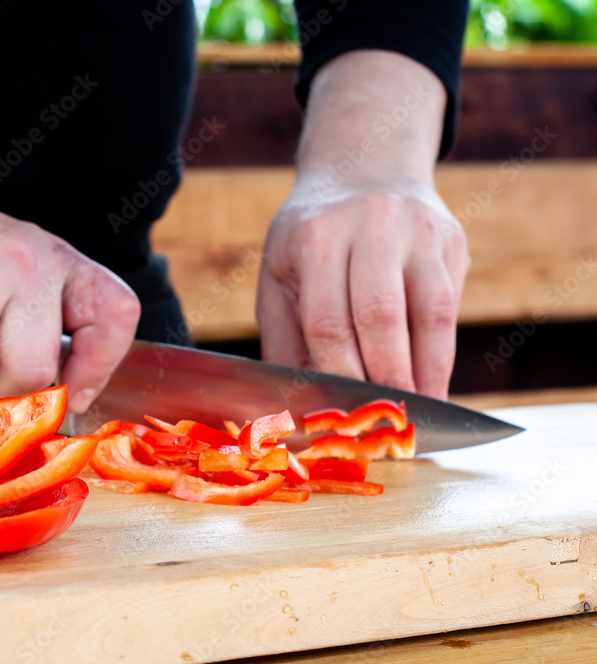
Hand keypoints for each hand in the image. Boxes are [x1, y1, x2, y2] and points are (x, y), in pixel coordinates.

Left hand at [257, 182, 468, 399]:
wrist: (362, 171)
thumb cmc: (310, 240)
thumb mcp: (280, 275)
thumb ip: (286, 337)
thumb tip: (301, 403)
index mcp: (317, 238)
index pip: (329, 320)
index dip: (340, 374)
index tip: (343, 414)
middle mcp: (371, 227)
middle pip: (380, 317)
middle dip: (384, 379)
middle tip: (384, 424)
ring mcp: (418, 231)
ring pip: (428, 315)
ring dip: (425, 374)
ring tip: (417, 415)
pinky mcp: (451, 241)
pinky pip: (450, 308)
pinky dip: (442, 355)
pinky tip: (434, 387)